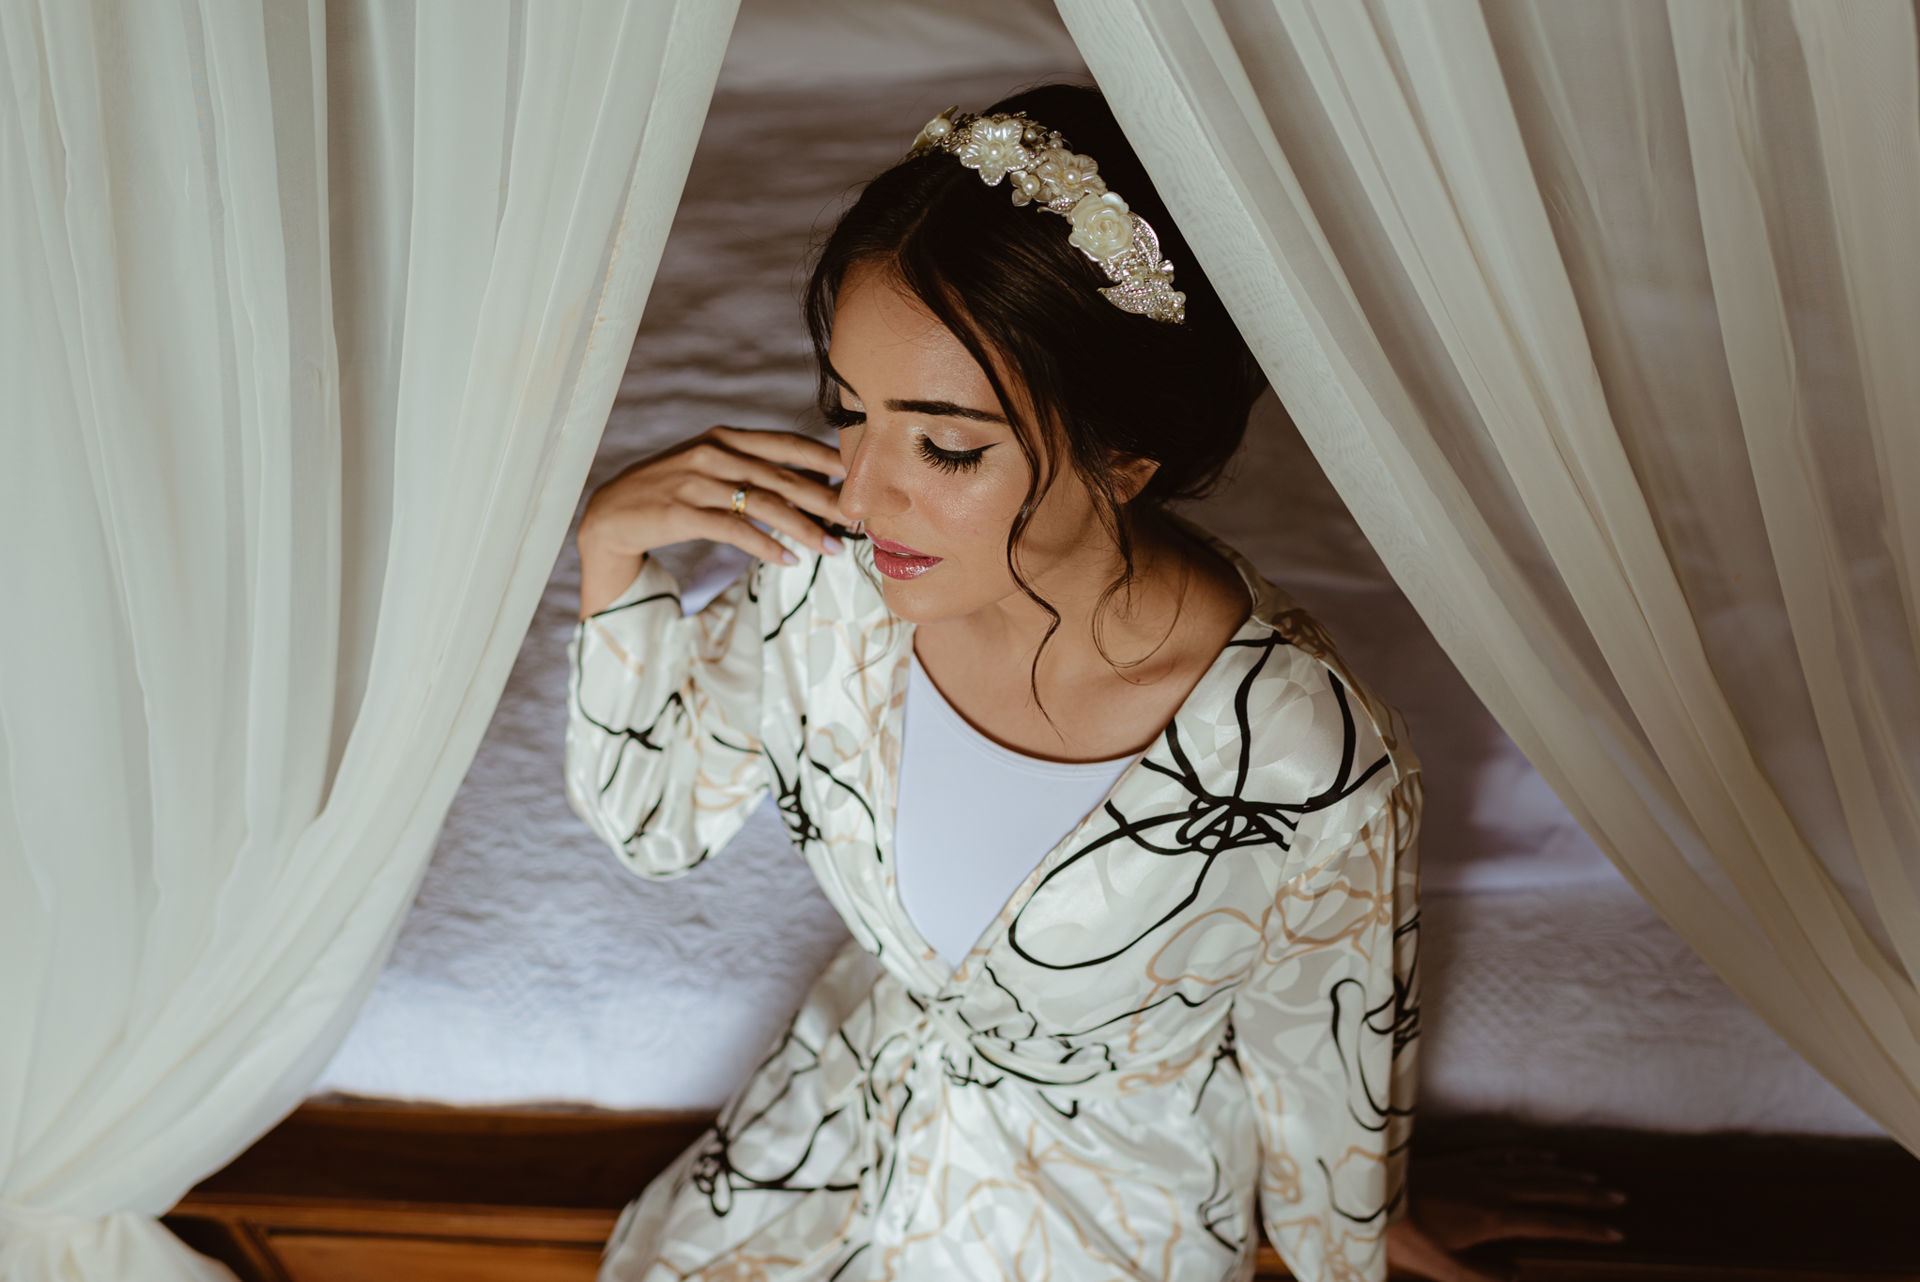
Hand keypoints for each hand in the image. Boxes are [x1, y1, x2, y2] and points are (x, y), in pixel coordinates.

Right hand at [578, 426, 848, 616]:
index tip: (857, 476)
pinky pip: (735, 530)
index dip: (823, 458)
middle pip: (782, 477)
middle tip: (857, 521)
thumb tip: (804, 483)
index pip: (784, 444)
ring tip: (832, 549)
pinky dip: (766, 546)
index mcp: (724, 437)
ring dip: (804, 529)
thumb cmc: (669, 491)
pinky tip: (788, 560)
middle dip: (825, 500)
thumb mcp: (708, 466)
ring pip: (764, 504)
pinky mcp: (682, 512)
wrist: (611, 513)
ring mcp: (696, 482)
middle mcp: (712, 454)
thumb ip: (748, 467)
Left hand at [1385, 1146, 1626, 1281]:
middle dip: (1587, 1197)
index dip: (1584, 1229)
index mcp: (1494, 1217)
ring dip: (1566, 1175)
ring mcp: (1476, 1170)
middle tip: (1619, 1199)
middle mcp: (1492, 1189)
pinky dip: (1530, 1156)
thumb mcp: (1440, 1266)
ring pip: (1532, 1170)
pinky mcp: (1460, 1160)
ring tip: (1594, 1179)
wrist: (1368, 1188)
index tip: (1617, 1232)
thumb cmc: (1402, 1232)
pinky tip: (1545, 1157)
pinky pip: (1504, 1154)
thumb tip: (1518, 1280)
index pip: (1551, 1224)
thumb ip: (1479, 1277)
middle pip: (1551, 1190)